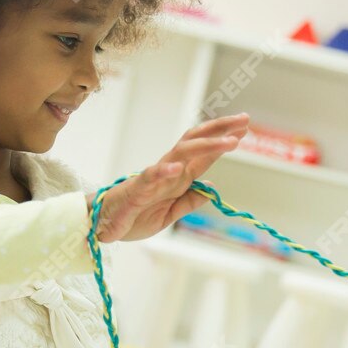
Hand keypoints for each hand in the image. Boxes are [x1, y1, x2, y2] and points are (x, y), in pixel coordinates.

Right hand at [87, 114, 248, 243]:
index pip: (204, 153)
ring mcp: (153, 178)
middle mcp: (168, 171)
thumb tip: (212, 188)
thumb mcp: (170, 214)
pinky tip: (180, 168)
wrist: (103, 226)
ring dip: (206, 146)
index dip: (224, 140)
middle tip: (244, 120)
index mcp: (177, 177)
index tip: (244, 128)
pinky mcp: (137, 190)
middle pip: (196, 143)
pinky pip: (151, 177)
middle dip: (220, 130)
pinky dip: (165, 171)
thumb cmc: (134, 217)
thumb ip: (190, 201)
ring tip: (229, 142)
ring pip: (181, 154)